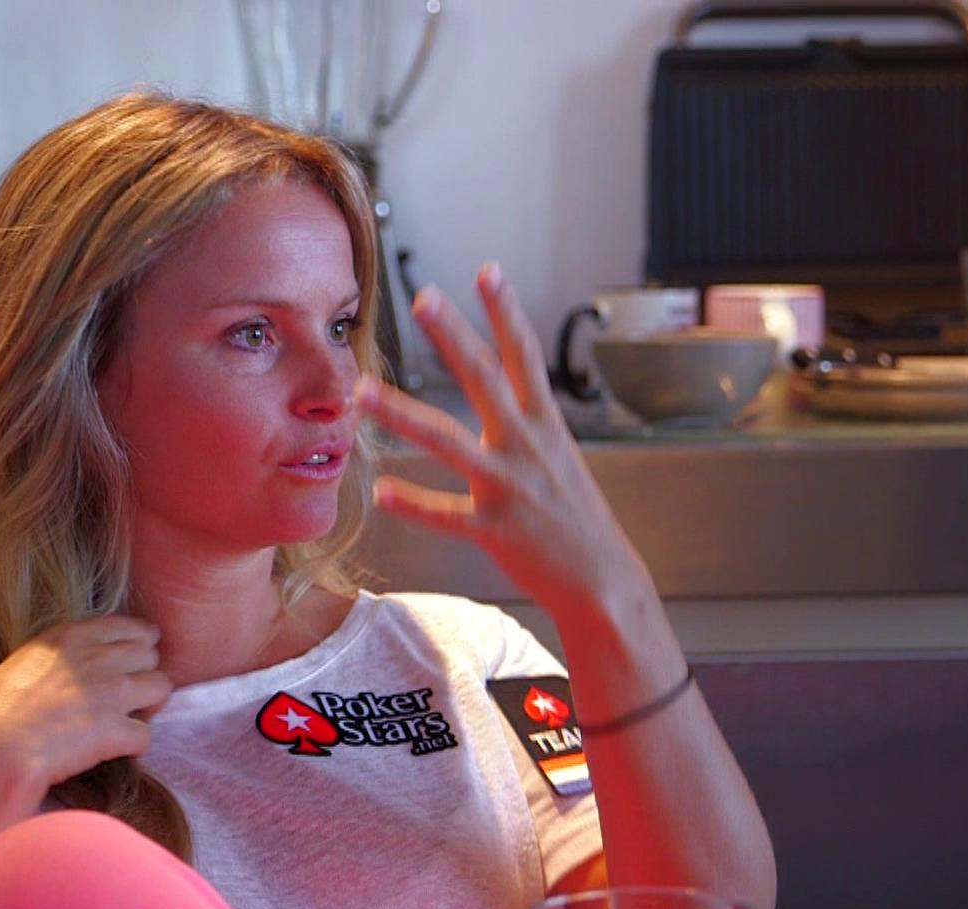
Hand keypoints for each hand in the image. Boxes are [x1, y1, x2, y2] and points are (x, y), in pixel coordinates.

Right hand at [0, 616, 172, 792]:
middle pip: (150, 655)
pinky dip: (137, 744)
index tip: (140, 652)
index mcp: (68, 638)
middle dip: (146, 672)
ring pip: (162, 687)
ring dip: (153, 703)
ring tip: (137, 716)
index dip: (138, 641)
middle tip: (135, 690)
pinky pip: (147, 734)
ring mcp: (111, 693)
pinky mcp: (117, 729)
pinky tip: (123, 749)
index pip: (126, 627)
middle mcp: (97, 659)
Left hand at [355, 263, 653, 627]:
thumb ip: (526, 420)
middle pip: (484, 379)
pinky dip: (414, 504)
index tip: (488, 269)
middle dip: (453, 336)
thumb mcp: (558, 455)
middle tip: (422, 297)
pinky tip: (382, 492)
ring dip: (403, 415)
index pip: (524, 356)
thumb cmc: (573, 517)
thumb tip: (503, 381)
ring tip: (362, 392)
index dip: (506, 312)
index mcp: (544, 425)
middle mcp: (527, 446)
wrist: (604, 581)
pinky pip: (447, 515)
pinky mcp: (497, 530)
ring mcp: (510, 487)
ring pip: (449, 442)